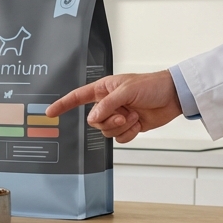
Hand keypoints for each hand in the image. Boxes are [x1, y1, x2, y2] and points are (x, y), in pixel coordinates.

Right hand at [45, 71, 184, 142]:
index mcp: (104, 90)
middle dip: (109, 121)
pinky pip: (120, 138)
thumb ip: (108, 105)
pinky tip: (139, 124)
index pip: (78, 97)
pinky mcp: (129, 126)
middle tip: (124, 114)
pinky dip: (130, 133)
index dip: (63, 104)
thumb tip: (93, 119)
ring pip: (106, 131)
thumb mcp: (127, 91)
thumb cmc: (152, 85)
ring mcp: (118, 116)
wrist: (173, 96)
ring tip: (135, 117)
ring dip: (122, 127)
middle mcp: (109, 103)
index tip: (50, 112)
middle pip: (94, 121)